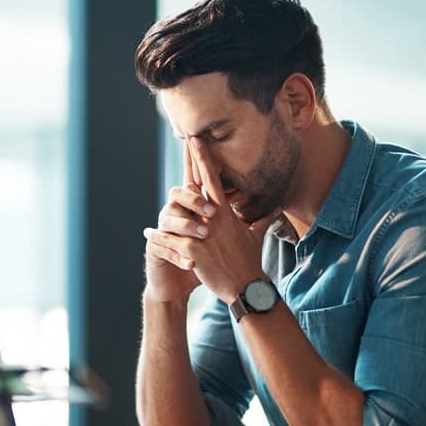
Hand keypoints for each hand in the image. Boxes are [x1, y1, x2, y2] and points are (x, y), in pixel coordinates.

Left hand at [146, 136, 276, 301]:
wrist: (245, 286)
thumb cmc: (249, 261)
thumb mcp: (256, 237)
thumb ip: (262, 219)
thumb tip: (277, 208)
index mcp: (226, 213)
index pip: (214, 179)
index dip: (205, 159)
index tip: (197, 140)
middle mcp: (214, 218)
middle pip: (198, 184)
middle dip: (192, 161)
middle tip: (186, 139)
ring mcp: (203, 232)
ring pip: (180, 211)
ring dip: (170, 204)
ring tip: (161, 197)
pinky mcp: (193, 249)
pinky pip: (171, 239)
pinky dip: (159, 237)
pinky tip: (148, 234)